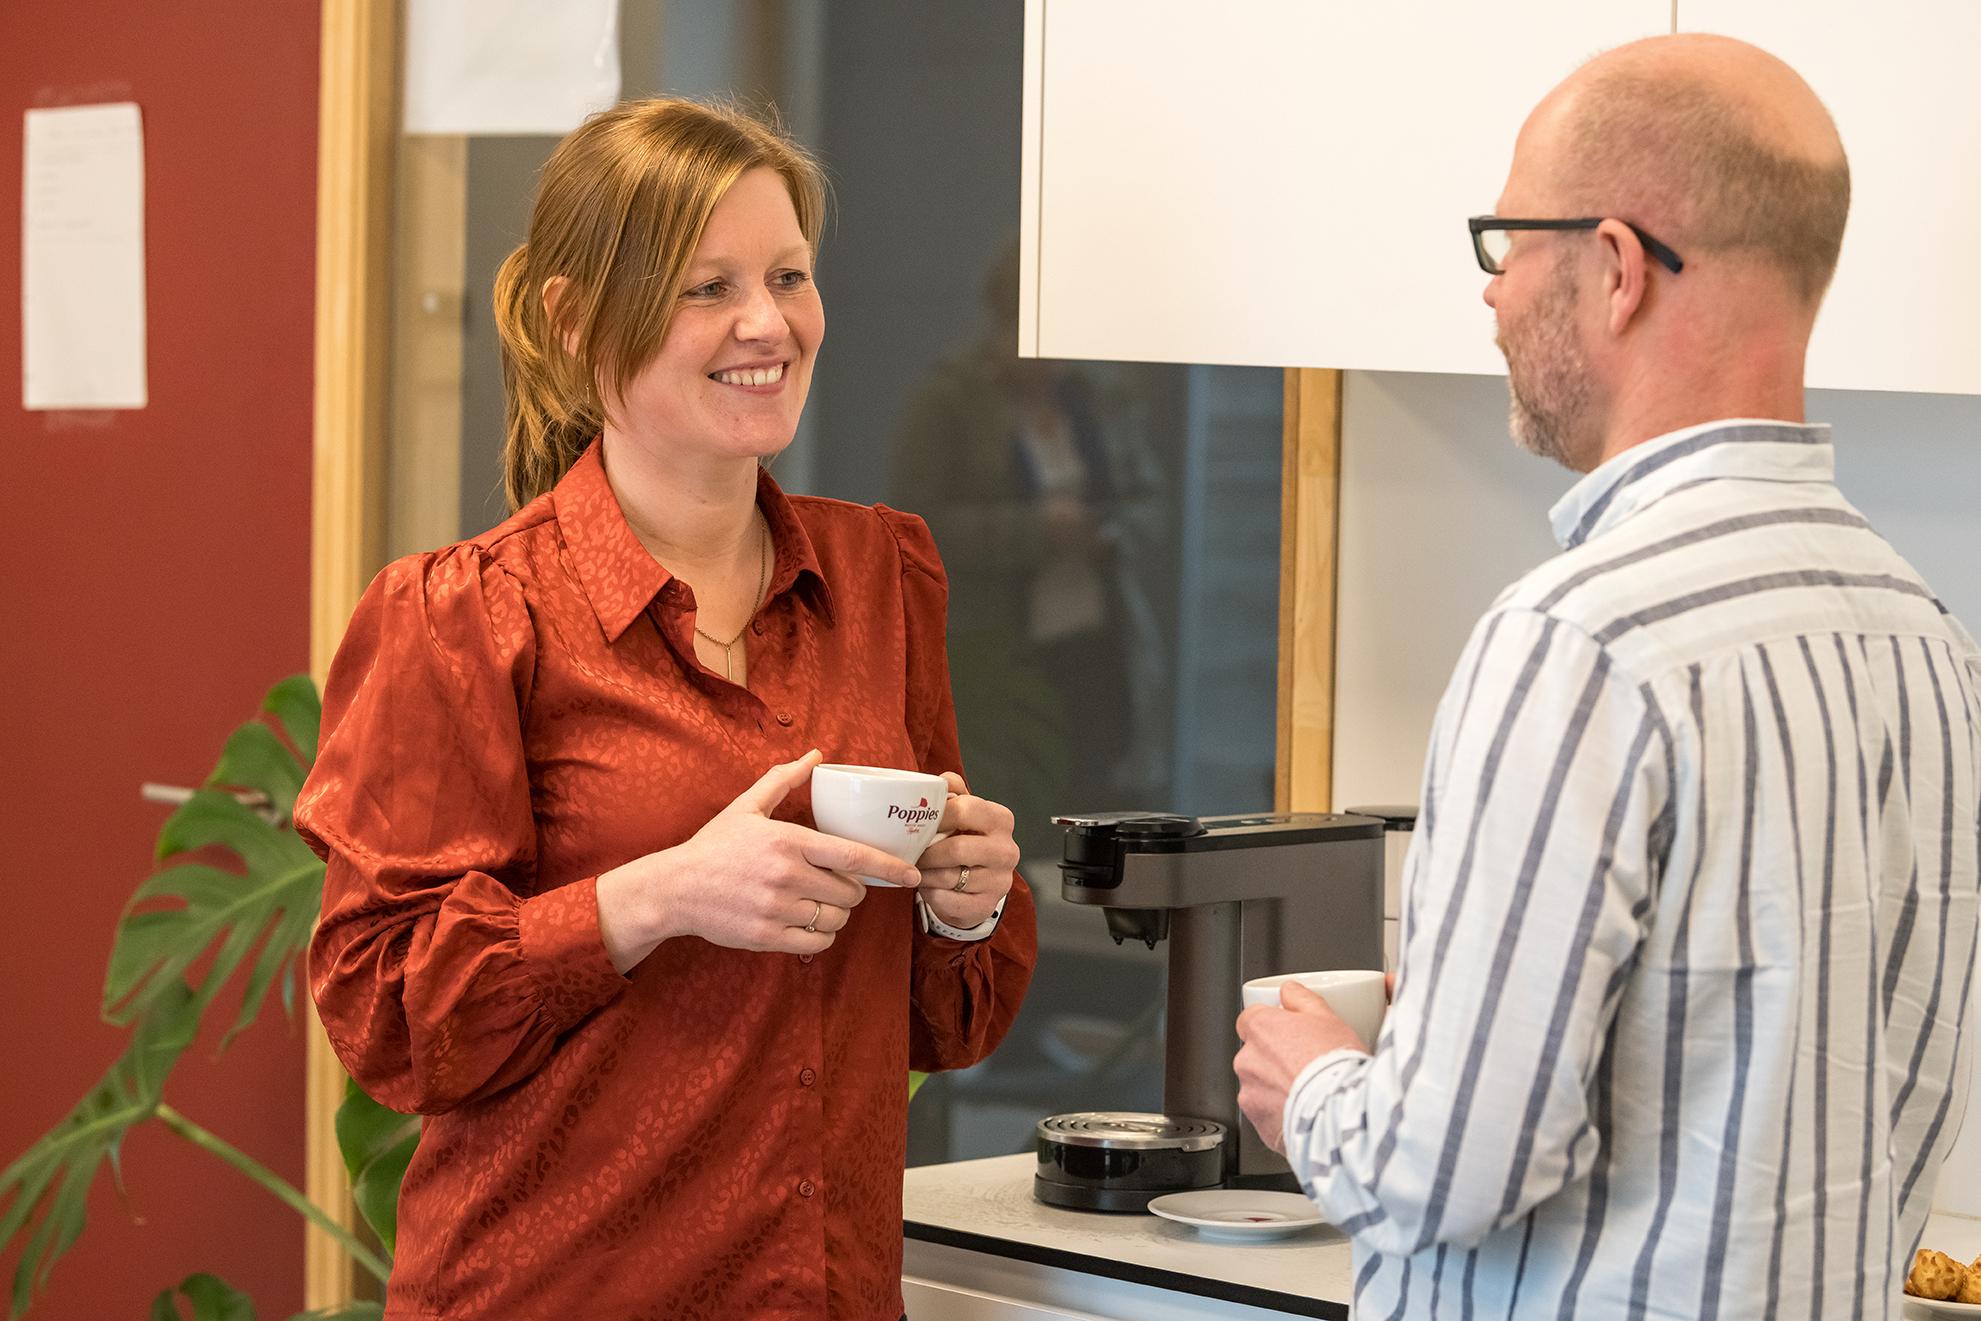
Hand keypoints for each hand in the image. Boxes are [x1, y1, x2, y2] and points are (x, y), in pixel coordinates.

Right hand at [596, 750, 921, 970]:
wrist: (675, 889)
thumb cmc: (714, 846)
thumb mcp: (747, 806)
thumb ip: (784, 780)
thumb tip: (815, 755)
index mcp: (789, 841)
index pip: (854, 857)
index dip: (890, 867)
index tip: (913, 875)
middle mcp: (787, 876)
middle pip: (851, 892)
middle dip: (855, 890)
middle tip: (842, 884)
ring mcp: (778, 909)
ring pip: (836, 918)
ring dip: (839, 913)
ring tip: (824, 902)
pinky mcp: (767, 936)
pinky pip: (817, 942)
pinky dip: (823, 935)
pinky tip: (811, 923)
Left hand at [914, 772, 1019, 931]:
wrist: (978, 884)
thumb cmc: (966, 841)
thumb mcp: (963, 813)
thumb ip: (952, 791)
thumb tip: (940, 780)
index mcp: (1000, 819)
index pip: (964, 810)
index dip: (935, 816)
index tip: (916, 823)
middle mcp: (1007, 850)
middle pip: (957, 848)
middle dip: (927, 852)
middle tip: (911, 853)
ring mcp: (999, 881)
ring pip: (949, 877)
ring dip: (925, 874)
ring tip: (915, 870)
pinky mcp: (986, 906)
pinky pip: (948, 901)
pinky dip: (931, 894)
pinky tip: (928, 887)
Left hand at [1233, 981, 1369, 1155]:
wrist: (1341, 1113)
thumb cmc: (1336, 1065)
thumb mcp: (1327, 1017)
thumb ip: (1302, 999)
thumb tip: (1289, 990)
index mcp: (1259, 1028)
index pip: (1252, 1019)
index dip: (1272, 1027)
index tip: (1289, 1034)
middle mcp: (1246, 1060)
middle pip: (1255, 1055)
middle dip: (1275, 1060)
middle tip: (1306, 1066)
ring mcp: (1250, 1094)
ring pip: (1260, 1087)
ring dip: (1277, 1089)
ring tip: (1310, 1094)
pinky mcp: (1259, 1124)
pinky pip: (1268, 1116)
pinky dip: (1281, 1115)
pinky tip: (1306, 1114)